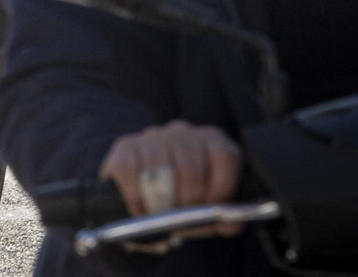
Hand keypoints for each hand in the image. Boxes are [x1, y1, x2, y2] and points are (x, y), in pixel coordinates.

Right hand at [99, 121, 242, 236]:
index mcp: (212, 141)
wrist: (148, 190)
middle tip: (184, 217)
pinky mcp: (125, 145)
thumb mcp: (209, 207)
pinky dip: (135, 196)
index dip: (221, 187)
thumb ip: (225, 217)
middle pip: (191, 167)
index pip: (224, 157)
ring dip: (160, 200)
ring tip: (161, 215)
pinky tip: (141, 208)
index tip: (212, 207)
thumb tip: (232, 223)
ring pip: (160, 169)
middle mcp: (183, 132)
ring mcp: (152, 136)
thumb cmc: (186, 196)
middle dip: (189, 200)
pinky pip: (129, 171)